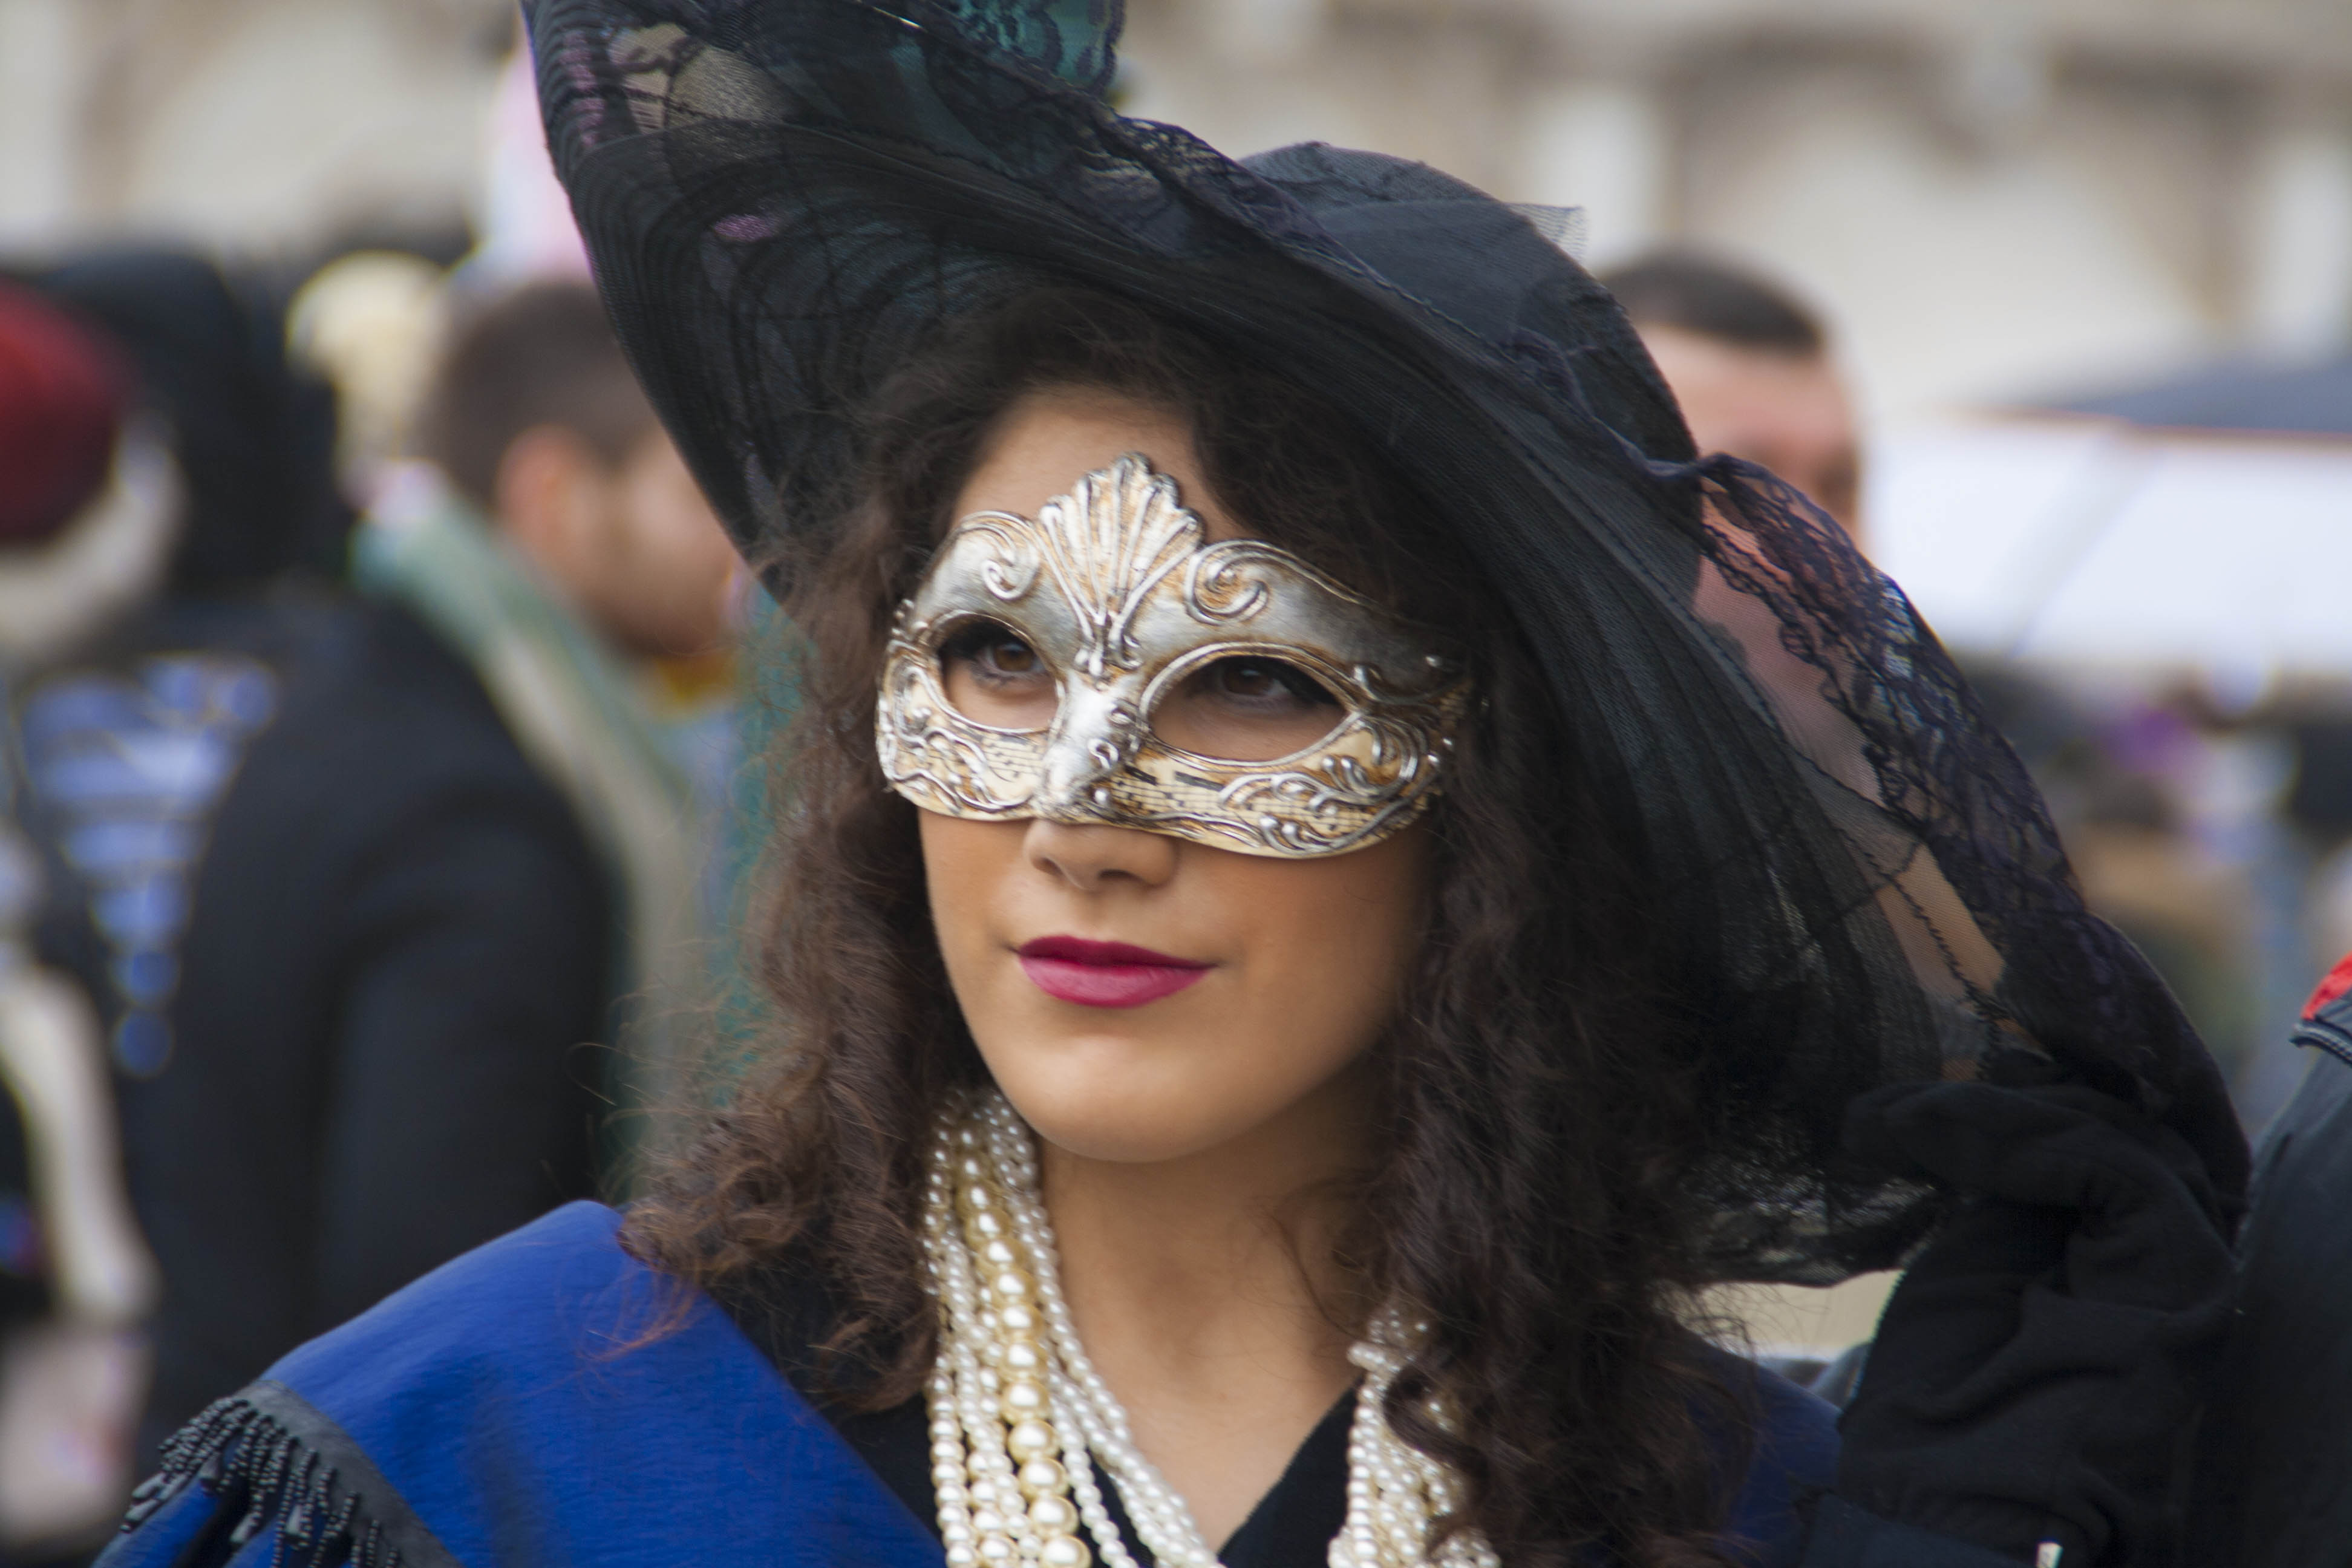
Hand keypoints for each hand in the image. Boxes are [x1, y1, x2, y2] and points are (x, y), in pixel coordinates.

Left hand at [1833, 1077, 2234, 1563]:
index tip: (1929, 1084)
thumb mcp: (1971, 1256)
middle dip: (2009, 1095)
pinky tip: (1929, 1137)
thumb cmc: (1941, 1399)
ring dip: (1991, 1112)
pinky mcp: (2188, 1288)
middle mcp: (2175, 1265)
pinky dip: (2017, 1139)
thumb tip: (1987, 1094)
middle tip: (1903, 1101)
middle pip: (2122, 1126)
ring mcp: (2191, 1277)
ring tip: (1895, 1121)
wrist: (1940, 1498)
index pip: (2108, 1135)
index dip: (2030, 1093)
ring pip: (2120, 1136)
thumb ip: (2005, 1182)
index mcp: (2126, 1258)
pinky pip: (2118, 1172)